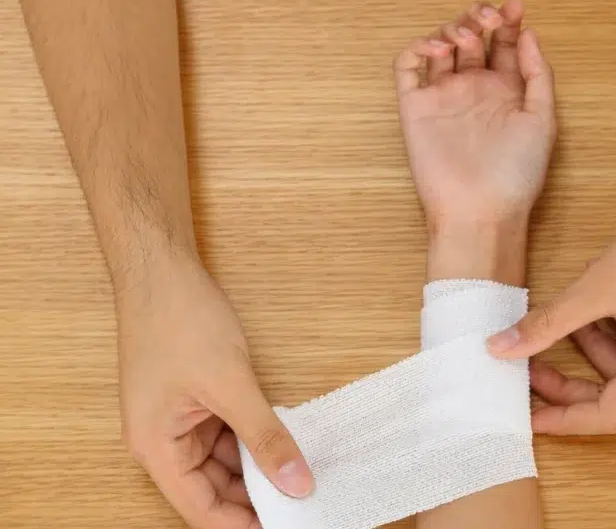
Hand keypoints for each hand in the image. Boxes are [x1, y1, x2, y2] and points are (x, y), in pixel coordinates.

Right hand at [118, 249, 312, 527]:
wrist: (161, 270)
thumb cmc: (178, 321)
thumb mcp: (230, 384)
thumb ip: (265, 436)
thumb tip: (297, 481)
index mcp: (155, 448)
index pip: (199, 509)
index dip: (241, 525)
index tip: (285, 526)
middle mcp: (163, 441)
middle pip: (212, 490)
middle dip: (255, 499)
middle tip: (303, 502)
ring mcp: (180, 420)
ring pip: (224, 462)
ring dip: (258, 468)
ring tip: (301, 475)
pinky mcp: (196, 400)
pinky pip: (227, 434)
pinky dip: (254, 440)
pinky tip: (286, 442)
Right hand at [393, 0, 555, 228]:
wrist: (480, 211)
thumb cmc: (516, 175)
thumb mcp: (543, 120)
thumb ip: (537, 74)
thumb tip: (529, 33)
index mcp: (506, 92)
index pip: (505, 44)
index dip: (509, 21)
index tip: (515, 8)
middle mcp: (474, 90)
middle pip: (472, 38)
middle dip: (479, 18)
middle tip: (488, 20)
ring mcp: (444, 97)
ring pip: (441, 45)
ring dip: (452, 28)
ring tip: (465, 38)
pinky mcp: (416, 107)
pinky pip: (408, 67)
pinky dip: (418, 47)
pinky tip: (437, 49)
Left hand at [487, 159, 615, 434]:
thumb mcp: (599, 284)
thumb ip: (548, 323)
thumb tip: (500, 348)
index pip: (611, 413)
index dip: (564, 418)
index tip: (528, 415)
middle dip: (571, 383)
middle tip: (529, 365)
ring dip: (591, 353)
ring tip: (564, 320)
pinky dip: (615, 338)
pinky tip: (596, 310)